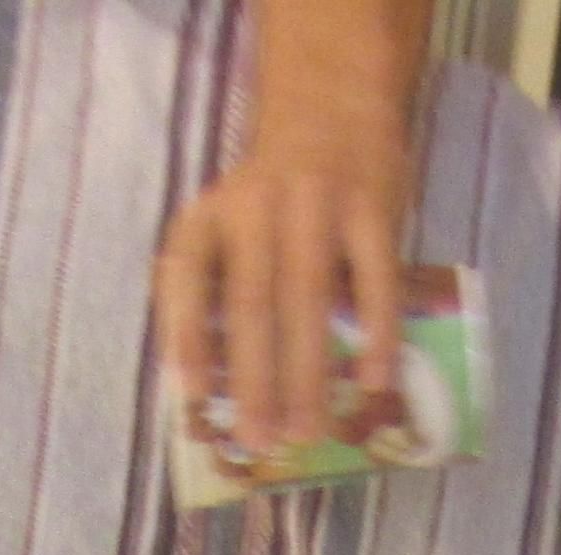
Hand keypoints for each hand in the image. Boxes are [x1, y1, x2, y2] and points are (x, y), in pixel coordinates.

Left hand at [154, 100, 416, 453]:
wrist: (332, 107)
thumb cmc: (272, 197)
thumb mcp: (225, 225)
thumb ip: (213, 291)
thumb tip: (212, 397)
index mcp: (210, 216)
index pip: (185, 277)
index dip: (185, 336)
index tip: (191, 396)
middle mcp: (255, 207)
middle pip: (250, 303)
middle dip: (254, 380)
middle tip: (261, 442)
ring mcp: (316, 204)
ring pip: (308, 298)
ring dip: (308, 373)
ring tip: (309, 432)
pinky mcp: (372, 207)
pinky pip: (375, 278)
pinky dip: (376, 333)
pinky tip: (375, 382)